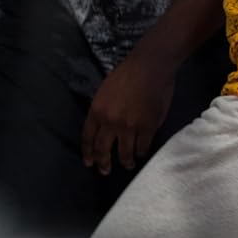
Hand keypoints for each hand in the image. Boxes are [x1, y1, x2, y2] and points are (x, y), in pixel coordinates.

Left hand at [82, 55, 175, 175]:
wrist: (150, 66)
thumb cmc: (128, 73)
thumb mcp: (105, 92)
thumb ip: (103, 111)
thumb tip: (106, 128)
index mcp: (96, 111)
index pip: (87, 138)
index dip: (88, 153)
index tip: (89, 162)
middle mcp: (110, 122)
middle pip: (103, 149)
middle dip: (103, 163)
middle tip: (105, 171)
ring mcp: (129, 127)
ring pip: (124, 153)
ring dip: (125, 162)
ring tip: (128, 165)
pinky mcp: (147, 128)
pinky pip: (142, 147)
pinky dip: (141, 152)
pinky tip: (141, 153)